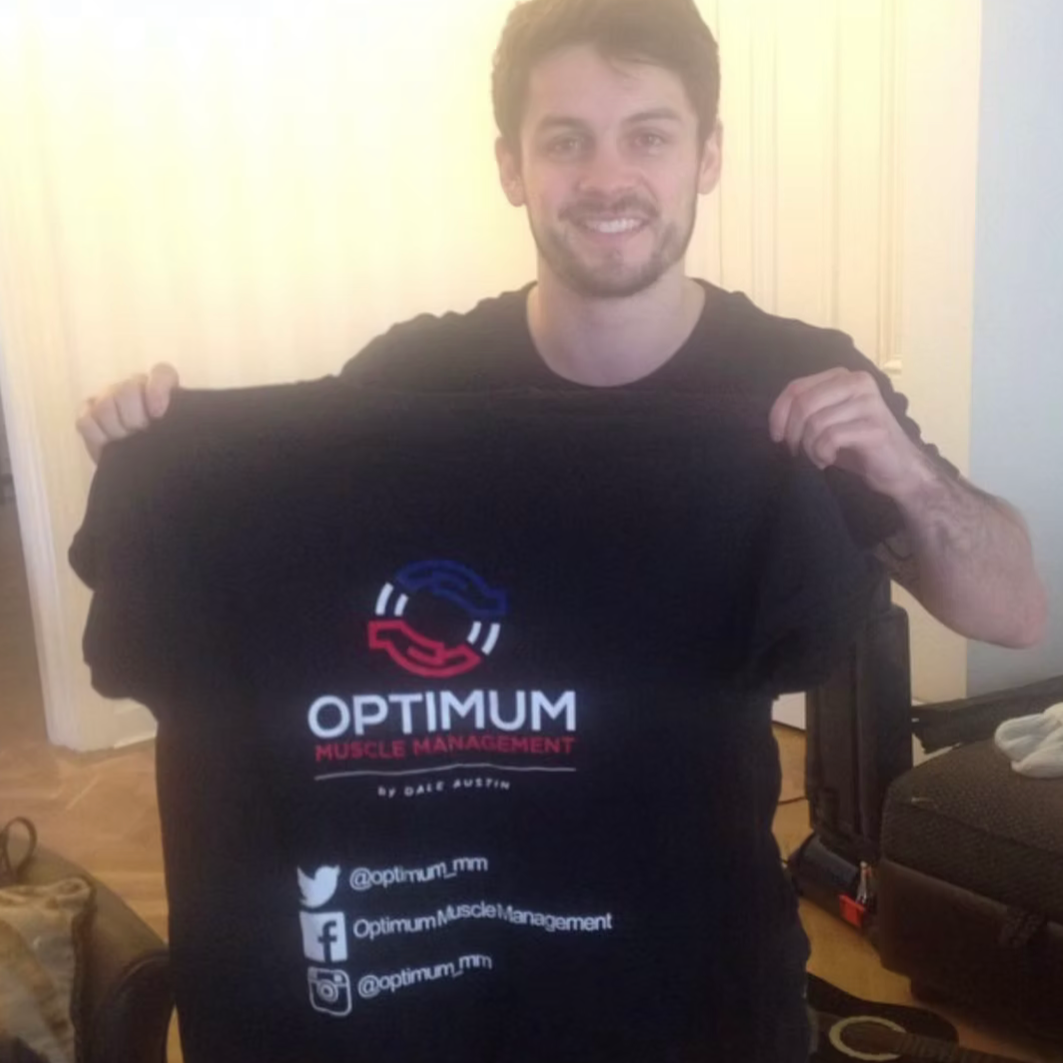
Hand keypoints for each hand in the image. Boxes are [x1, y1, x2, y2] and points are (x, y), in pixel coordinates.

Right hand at [76, 363, 179, 463]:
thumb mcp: (179, 438)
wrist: (144, 466)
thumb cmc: (166, 450)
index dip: (157, 390)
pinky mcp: (88, 413)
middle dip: (133, 418)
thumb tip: (170, 422)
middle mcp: (135, 387)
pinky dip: (97, 436)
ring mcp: (109, 397)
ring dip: (116, 429)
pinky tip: (108, 445)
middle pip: (126, 389)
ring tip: (127, 443)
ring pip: (105, 404)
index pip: (161, 373)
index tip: (158, 415)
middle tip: (141, 434)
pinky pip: (85, 420)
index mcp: (162, 388)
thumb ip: (179, 424)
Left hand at [768, 368, 928, 500]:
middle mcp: (858, 381)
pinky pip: (830, 438)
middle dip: (793, 434)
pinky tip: (828, 460)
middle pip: (804, 404)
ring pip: (816, 422)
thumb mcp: (825, 421)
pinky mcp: (875, 426)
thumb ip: (805, 411)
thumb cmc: (856, 446)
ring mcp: (870, 402)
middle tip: (797, 453)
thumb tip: (776, 422)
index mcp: (842, 376)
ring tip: (817, 458)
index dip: (778, 414)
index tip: (777, 438)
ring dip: (808, 447)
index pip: (796, 387)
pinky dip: (822, 454)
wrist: (897, 470)